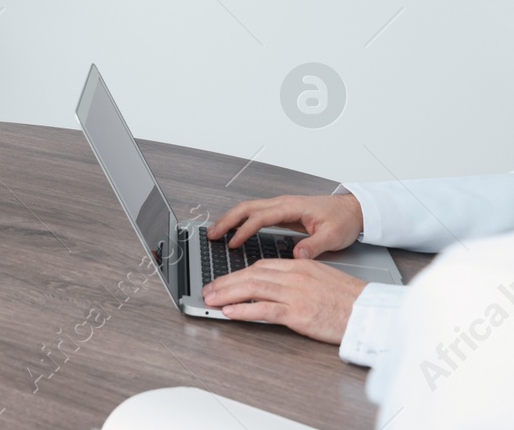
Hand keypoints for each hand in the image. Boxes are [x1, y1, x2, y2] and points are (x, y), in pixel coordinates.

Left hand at [201, 259, 368, 343]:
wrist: (371, 313)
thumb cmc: (350, 299)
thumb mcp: (322, 278)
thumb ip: (297, 278)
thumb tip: (275, 284)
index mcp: (300, 265)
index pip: (260, 266)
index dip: (238, 273)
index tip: (224, 280)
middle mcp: (294, 276)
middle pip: (251, 275)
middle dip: (225, 282)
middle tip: (209, 290)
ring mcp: (295, 294)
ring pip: (252, 289)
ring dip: (227, 294)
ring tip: (211, 300)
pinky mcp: (299, 313)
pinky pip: (264, 309)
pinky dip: (244, 310)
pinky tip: (230, 312)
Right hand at [207, 194, 363, 257]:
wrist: (353, 210)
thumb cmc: (343, 220)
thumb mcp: (333, 235)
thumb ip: (314, 245)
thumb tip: (297, 254)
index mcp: (291, 207)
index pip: (260, 217)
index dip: (244, 230)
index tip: (233, 243)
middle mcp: (282, 204)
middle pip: (246, 208)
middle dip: (227, 220)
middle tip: (212, 234)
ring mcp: (281, 206)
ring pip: (248, 208)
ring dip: (230, 219)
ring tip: (217, 232)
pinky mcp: (282, 212)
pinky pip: (255, 213)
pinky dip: (241, 220)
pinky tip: (235, 230)